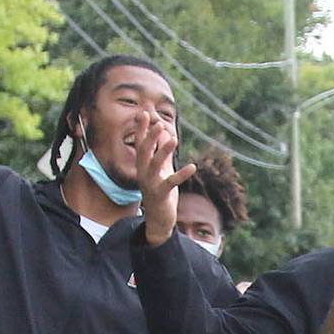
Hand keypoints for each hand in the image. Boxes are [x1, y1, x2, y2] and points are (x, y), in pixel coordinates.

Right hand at [134, 111, 195, 246]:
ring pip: (155, 165)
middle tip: (158, 123)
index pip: (140, 144)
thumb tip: (165, 133)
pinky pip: (171, 182)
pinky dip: (182, 175)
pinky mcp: (161, 195)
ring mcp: (150, 184)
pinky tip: (193, 167)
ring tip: (174, 138)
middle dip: (150, 137)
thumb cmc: (160, 192)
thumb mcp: (162, 170)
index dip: (142, 130)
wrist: (159, 220)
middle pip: (144, 152)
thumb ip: (164, 152)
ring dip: (164, 151)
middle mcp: (143, 173)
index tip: (144, 113)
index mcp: (143, 166)